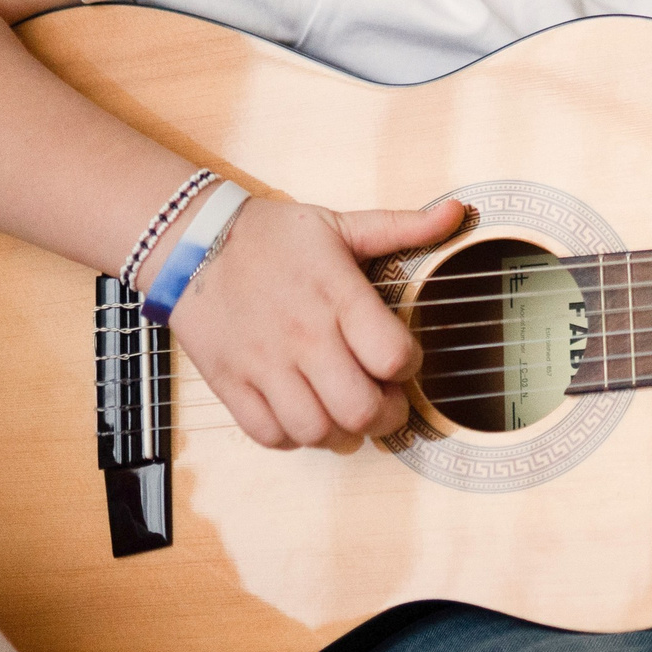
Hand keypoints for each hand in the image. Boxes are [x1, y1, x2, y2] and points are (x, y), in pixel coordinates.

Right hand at [162, 197, 463, 451]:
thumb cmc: (273, 236)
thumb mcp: (341, 224)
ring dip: (342, 434)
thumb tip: (457, 213)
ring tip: (347, 416)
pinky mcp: (232, 383)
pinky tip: (305, 416)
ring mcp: (265, 365)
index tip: (403, 360)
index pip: (392, 356)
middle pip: (360, 409)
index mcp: (337, 297)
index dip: (410, 366)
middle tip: (387, 405)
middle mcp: (303, 337)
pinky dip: (293, 438)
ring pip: (316, 431)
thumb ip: (402, 226)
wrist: (193, 242)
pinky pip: (269, 435)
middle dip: (387, 416)